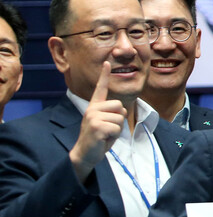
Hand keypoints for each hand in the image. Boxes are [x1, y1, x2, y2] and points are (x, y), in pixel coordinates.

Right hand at [69, 62, 126, 182]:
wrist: (85, 154)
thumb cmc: (98, 138)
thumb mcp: (106, 123)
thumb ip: (113, 114)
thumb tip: (122, 110)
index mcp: (94, 107)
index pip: (101, 88)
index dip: (104, 75)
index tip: (107, 62)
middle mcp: (92, 109)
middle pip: (120, 106)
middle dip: (119, 119)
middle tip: (108, 129)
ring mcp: (93, 117)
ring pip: (120, 118)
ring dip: (117, 130)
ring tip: (105, 135)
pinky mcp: (96, 127)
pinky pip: (117, 128)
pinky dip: (114, 137)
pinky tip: (104, 140)